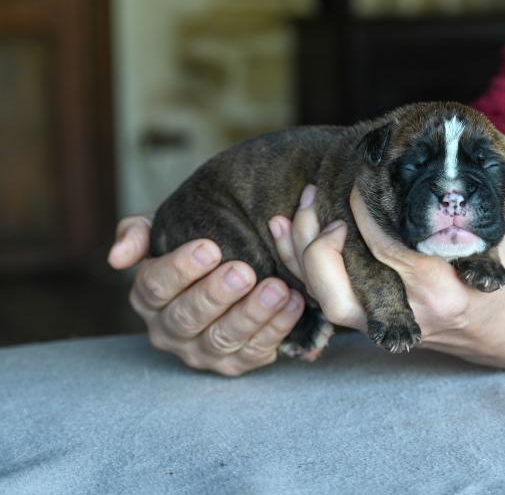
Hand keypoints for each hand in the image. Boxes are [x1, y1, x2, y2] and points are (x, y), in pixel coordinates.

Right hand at [108, 215, 305, 375]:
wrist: (229, 273)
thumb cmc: (197, 249)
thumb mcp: (163, 232)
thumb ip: (138, 234)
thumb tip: (117, 258)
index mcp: (148, 298)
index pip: (155, 286)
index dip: (180, 268)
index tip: (210, 248)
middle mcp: (169, 330)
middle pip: (188, 317)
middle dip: (217, 294)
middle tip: (244, 272)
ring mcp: (202, 353)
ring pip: (223, 338)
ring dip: (252, 313)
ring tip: (277, 289)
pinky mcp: (234, 365)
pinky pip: (256, 351)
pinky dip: (278, 327)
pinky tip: (294, 304)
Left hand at [271, 181, 504, 367]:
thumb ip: (496, 194)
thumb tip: (465, 143)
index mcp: (445, 291)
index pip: (390, 249)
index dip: (365, 211)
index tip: (359, 178)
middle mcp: (411, 314)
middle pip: (341, 284)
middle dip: (318, 237)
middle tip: (316, 196)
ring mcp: (391, 324)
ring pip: (327, 300)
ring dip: (301, 257)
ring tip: (296, 213)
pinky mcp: (379, 325)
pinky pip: (331, 302)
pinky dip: (305, 270)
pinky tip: (292, 235)